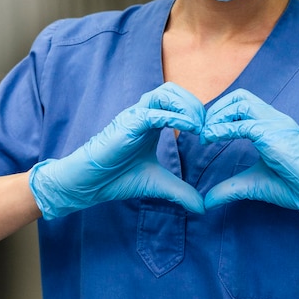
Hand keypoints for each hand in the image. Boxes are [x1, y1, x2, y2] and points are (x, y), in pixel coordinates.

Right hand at [29, 82, 205, 217]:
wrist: (88, 185)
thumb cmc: (118, 178)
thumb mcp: (158, 184)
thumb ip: (181, 192)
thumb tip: (203, 207)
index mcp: (151, 121)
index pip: (177, 100)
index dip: (196, 111)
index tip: (210, 132)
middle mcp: (143, 114)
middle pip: (173, 91)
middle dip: (194, 104)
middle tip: (207, 126)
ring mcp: (134, 117)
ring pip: (164, 94)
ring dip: (186, 105)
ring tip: (199, 126)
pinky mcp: (128, 125)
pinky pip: (153, 113)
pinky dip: (174, 116)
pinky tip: (189, 129)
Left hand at [201, 89, 298, 237]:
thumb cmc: (294, 187)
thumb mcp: (253, 184)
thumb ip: (229, 188)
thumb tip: (206, 201)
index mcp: (273, 124)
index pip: (244, 103)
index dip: (222, 111)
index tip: (206, 128)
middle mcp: (275, 118)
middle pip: (241, 96)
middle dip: (217, 108)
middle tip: (201, 127)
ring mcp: (276, 124)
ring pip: (241, 103)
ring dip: (217, 115)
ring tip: (204, 133)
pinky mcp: (273, 136)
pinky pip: (243, 125)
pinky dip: (222, 128)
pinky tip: (209, 137)